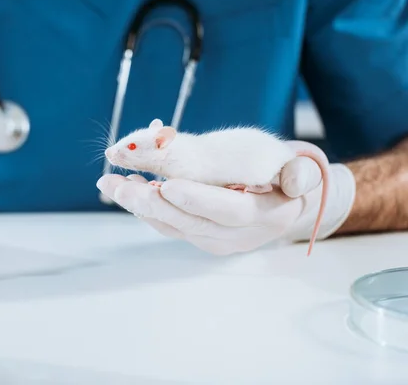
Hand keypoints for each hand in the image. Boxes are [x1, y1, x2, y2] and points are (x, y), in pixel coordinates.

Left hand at [97, 141, 355, 254]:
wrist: (281, 204)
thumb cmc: (286, 179)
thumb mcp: (301, 171)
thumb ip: (299, 174)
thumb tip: (296, 180)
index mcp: (262, 217)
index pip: (226, 212)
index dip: (197, 200)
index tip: (167, 186)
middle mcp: (233, 236)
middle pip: (188, 222)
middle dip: (151, 203)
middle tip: (120, 184)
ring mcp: (212, 239)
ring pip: (170, 223)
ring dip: (138, 204)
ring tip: (110, 183)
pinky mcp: (196, 234)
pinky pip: (166, 223)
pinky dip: (142, 206)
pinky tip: (122, 186)